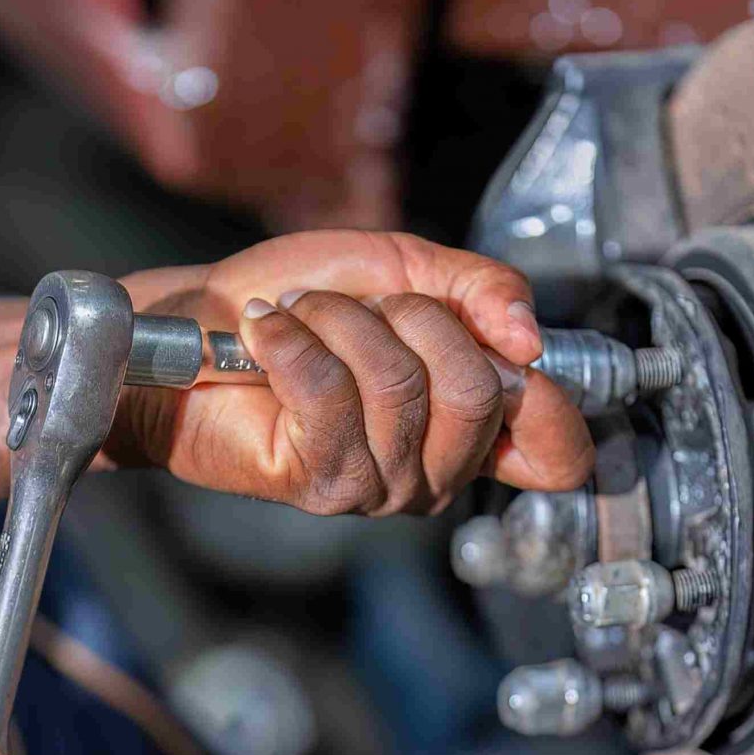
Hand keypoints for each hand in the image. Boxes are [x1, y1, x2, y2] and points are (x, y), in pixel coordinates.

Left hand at [110, 231, 592, 512]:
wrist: (196, 323)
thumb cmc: (298, 299)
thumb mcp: (407, 268)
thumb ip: (483, 290)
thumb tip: (528, 338)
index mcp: (471, 427)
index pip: (557, 451)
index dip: (544, 395)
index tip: (497, 342)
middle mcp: (435, 470)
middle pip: (476, 391)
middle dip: (415, 317)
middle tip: (358, 307)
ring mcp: (379, 485)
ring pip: (399, 383)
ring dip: (340, 320)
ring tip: (300, 315)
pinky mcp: (317, 482)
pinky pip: (330, 394)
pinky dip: (291, 337)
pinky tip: (266, 329)